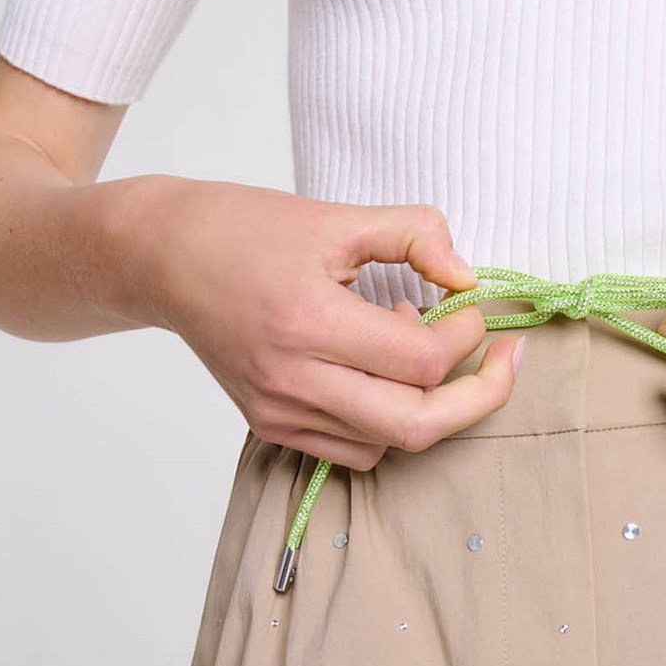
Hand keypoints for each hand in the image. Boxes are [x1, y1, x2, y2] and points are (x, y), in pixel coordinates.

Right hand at [139, 179, 521, 468]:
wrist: (161, 258)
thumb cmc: (244, 229)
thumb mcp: (335, 215)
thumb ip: (413, 235)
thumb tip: (467, 277)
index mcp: (309, 319)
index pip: (421, 360)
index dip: (466, 336)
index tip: (468, 306)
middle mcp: (293, 378)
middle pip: (416, 424)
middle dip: (478, 398)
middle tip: (503, 363)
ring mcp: (280, 410)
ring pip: (390, 443)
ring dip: (429, 406)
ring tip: (423, 355)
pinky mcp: (271, 425)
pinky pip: (355, 450)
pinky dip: (389, 423)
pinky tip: (385, 378)